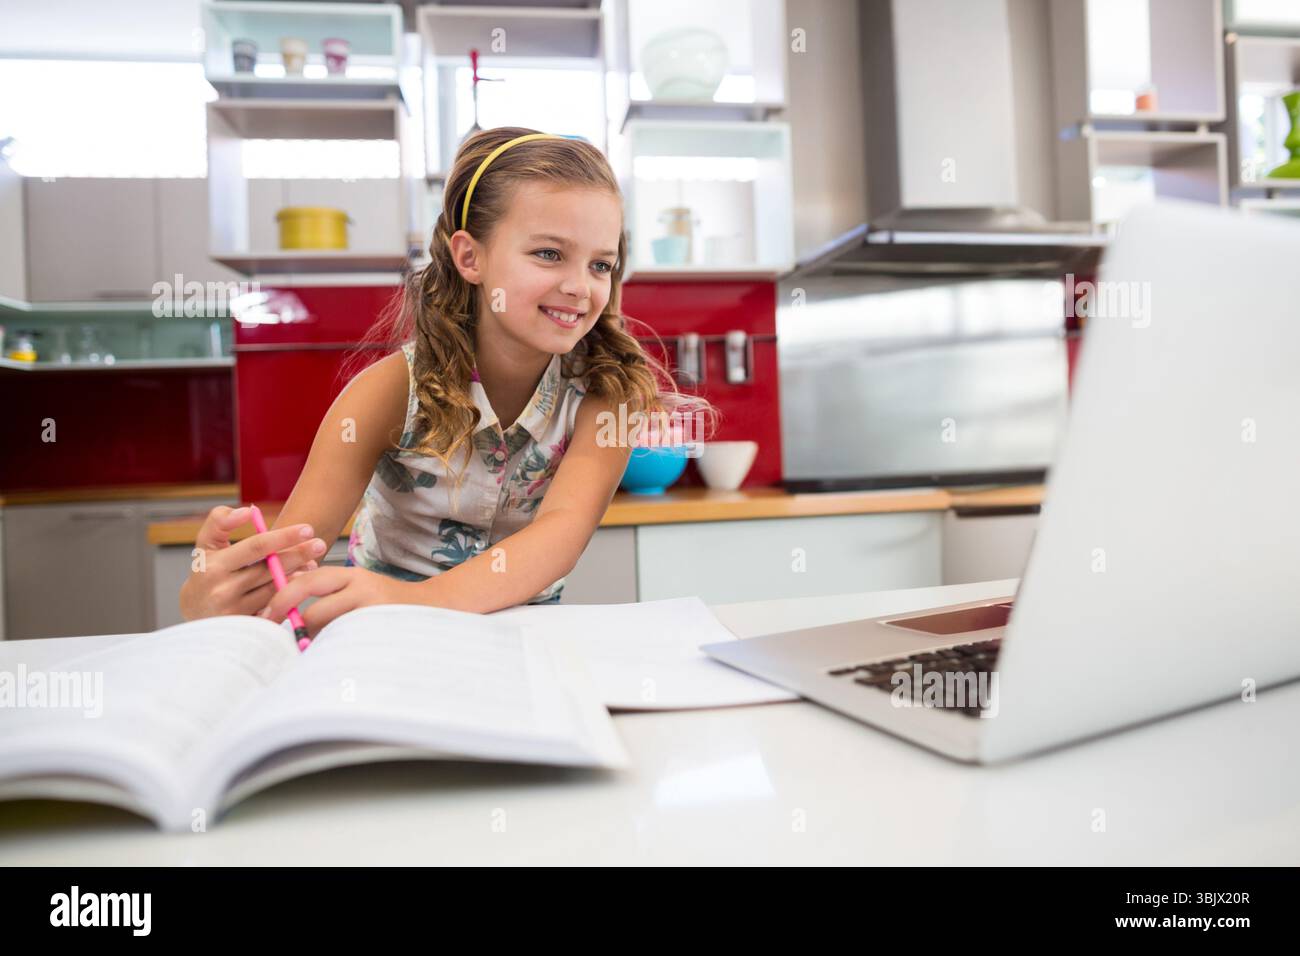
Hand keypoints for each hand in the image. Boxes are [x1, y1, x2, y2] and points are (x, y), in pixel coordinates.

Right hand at [179, 505, 327, 620]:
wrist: (192, 614)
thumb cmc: (205, 573)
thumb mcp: (205, 545)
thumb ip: (220, 521)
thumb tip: (249, 511)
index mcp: (215, 566)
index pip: (256, 547)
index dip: (284, 536)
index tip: (308, 528)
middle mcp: (223, 590)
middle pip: (271, 569)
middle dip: (299, 555)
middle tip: (320, 544)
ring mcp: (235, 612)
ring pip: (276, 590)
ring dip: (298, 576)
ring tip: (312, 564)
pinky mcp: (246, 627)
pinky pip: (276, 609)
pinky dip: (290, 596)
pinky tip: (300, 587)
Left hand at [260, 565, 420, 636]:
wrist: (433, 609)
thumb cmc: (387, 603)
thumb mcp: (358, 588)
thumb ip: (328, 593)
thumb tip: (284, 610)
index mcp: (351, 575)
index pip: (306, 582)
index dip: (281, 598)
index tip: (265, 615)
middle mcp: (362, 588)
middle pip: (312, 610)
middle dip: (294, 628)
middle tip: (283, 640)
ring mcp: (372, 610)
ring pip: (326, 631)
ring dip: (316, 643)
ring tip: (319, 649)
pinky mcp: (379, 630)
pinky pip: (343, 645)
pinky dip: (333, 652)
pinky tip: (335, 656)